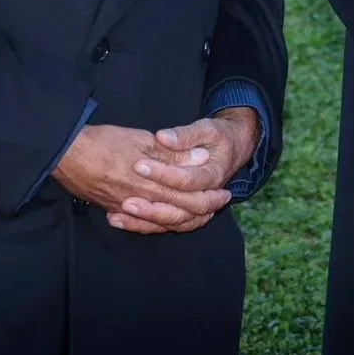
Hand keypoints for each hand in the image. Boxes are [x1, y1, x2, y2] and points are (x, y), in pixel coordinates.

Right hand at [53, 123, 232, 231]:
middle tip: (220, 204)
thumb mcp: (143, 140)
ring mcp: (124, 207)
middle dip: (202, 211)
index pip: (187, 197)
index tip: (225, 193)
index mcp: (150, 181)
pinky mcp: (111, 208)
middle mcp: (139, 199)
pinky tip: (162, 221)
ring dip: (182, 219)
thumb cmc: (104, 141)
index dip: (208, 197)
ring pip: (159, 222)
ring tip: (200, 215)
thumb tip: (201, 158)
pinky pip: (138, 223)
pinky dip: (154, 224)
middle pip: (177, 213)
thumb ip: (172, 152)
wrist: (65, 153)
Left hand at [105, 109, 260, 235]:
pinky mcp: (184, 212)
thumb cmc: (219, 136)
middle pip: (181, 209)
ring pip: (172, 222)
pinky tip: (119, 220)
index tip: (139, 165)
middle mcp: (206, 196)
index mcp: (213, 174)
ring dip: (145, 221)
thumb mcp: (207, 128)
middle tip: (127, 200)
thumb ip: (185, 135)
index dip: (163, 174)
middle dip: (152, 206)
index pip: (187, 180)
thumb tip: (163, 138)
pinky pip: (164, 226)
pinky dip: (142, 226)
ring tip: (119, 214)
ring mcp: (195, 207)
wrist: (234, 148)